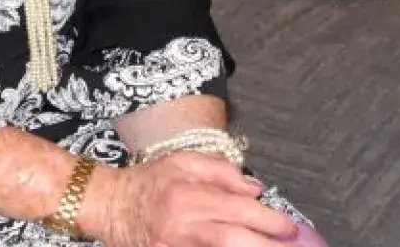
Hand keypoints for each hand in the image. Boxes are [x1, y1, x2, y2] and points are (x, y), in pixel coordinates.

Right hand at [79, 154, 298, 246]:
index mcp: (191, 195)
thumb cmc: (149, 181)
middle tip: (289, 246)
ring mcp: (176, 246)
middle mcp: (184, 224)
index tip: (289, 227)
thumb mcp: (183, 161)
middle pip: (233, 240)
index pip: (239, 209)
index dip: (268, 220)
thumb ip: (221, 171)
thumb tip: (255, 188)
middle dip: (265, 245)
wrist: (109, 205)